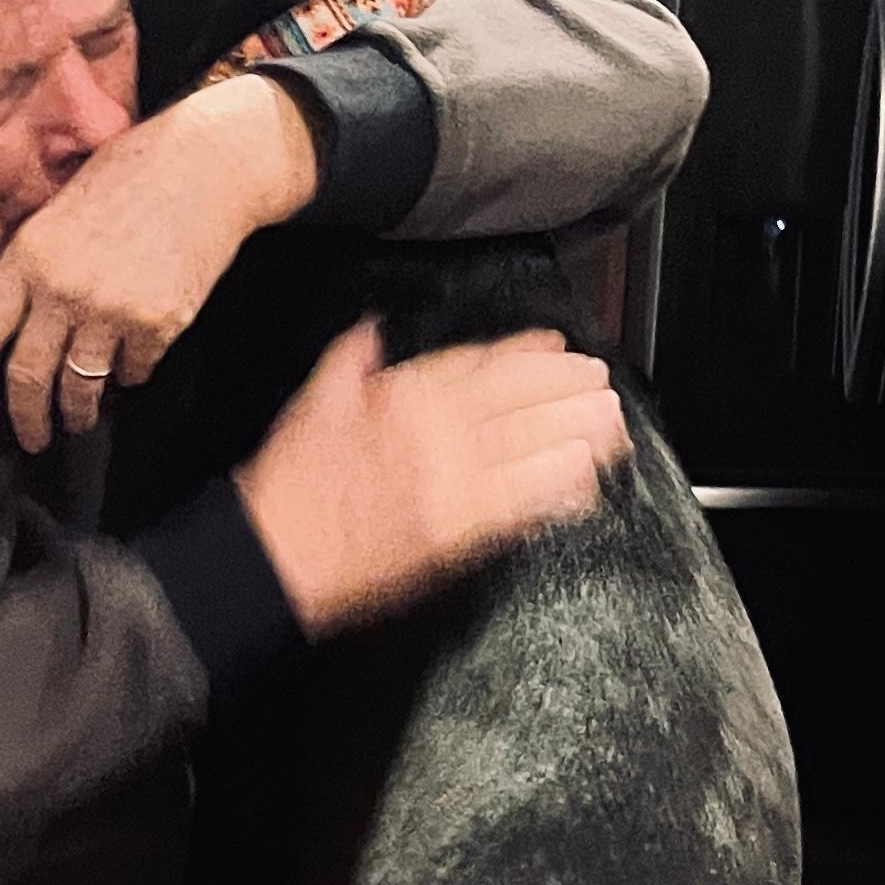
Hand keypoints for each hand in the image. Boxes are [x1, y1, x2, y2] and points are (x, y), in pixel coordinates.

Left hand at [0, 71, 319, 449]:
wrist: (207, 166)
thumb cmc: (132, 175)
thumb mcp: (59, 210)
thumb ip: (34, 266)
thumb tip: (17, 325)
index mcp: (27, 256)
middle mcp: (61, 289)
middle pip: (28, 377)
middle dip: (27, 419)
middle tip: (31, 438)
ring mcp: (110, 310)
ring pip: (80, 387)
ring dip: (78, 412)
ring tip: (80, 418)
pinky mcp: (157, 324)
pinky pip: (133, 372)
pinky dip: (129, 374)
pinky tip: (131, 362)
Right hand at [235, 322, 627, 635]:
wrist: (272, 554)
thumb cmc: (288, 486)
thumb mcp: (312, 403)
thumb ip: (349, 359)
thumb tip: (370, 330)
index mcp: (402, 397)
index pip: (482, 364)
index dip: (528, 353)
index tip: (556, 346)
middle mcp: (435, 434)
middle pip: (520, 401)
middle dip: (568, 388)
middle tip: (601, 382)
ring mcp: (451, 483)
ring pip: (530, 447)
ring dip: (577, 434)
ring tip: (612, 425)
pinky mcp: (456, 532)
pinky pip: (520, 506)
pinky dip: (555, 493)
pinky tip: (585, 483)